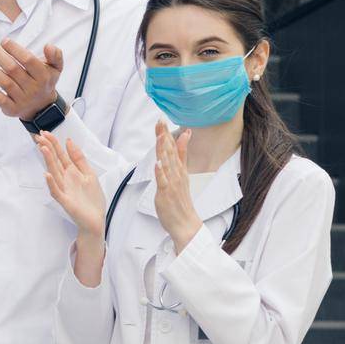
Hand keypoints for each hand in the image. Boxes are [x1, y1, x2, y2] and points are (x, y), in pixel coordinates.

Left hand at [0, 38, 64, 118]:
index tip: (3, 41)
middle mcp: (33, 88)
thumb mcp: (55, 68)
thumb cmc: (44, 81)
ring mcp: (22, 100)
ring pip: (5, 82)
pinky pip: (0, 99)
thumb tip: (48, 46)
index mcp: (44, 76)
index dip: (15, 50)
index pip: (28, 60)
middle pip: (13, 69)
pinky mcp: (12, 109)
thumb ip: (55, 55)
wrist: (41, 107)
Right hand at [36, 133, 105, 238]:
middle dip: (48, 148)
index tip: (45, 132)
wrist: (95, 219)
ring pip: (54, 172)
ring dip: (48, 161)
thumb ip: (79, 158)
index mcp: (71, 172)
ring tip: (43, 148)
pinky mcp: (65, 201)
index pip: (60, 155)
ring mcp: (64, 189)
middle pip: (54, 161)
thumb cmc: (92, 199)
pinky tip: (47, 175)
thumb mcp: (89, 174)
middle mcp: (65, 179)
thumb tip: (69, 141)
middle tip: (39, 136)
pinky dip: (51, 183)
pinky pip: (56, 191)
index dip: (54, 143)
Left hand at [153, 123, 202, 251]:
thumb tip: (181, 143)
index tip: (162, 120)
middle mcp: (177, 174)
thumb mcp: (180, 177)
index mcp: (180, 170)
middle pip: (170, 152)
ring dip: (163, 150)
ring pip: (167, 163)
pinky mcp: (166, 194)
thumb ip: (180, 159)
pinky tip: (158, 163)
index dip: (168, 134)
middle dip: (164, 136)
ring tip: (159, 136)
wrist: (185, 223)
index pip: (174, 148)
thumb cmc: (180, 201)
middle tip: (160, 120)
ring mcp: (172, 183)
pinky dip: (161, 172)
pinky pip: (163, 182)